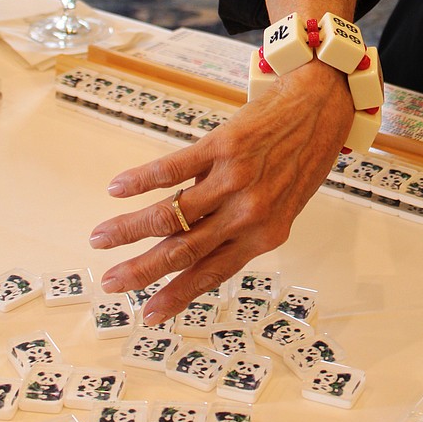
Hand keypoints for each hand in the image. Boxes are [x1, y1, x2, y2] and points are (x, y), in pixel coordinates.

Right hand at [89, 60, 352, 323]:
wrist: (322, 106)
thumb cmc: (301, 158)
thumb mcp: (281, 204)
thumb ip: (238, 224)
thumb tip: (189, 240)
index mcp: (266, 235)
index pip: (212, 273)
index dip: (177, 295)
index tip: (148, 315)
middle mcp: (250, 213)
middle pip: (184, 251)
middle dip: (141, 271)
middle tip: (109, 282)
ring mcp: (236, 179)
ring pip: (171, 215)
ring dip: (129, 229)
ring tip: (100, 237)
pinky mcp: (224, 144)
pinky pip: (173, 169)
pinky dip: (141, 181)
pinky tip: (117, 189)